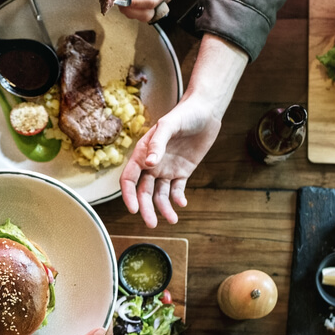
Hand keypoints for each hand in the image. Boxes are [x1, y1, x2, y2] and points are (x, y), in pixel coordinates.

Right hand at [120, 100, 220, 227]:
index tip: (134, 209)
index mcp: (143, 153)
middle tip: (151, 224)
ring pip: (160, 194)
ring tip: (172, 219)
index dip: (129, 195)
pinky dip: (177, 199)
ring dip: (163, 208)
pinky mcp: (182, 172)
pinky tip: (182, 203)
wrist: (206, 111)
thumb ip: (158, 143)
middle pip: (143, 192)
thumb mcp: (169, 125)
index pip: (129, 178)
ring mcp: (167, 169)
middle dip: (146, 208)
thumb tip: (149, 164)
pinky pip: (176, 190)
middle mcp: (152, 164)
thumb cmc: (184, 114)